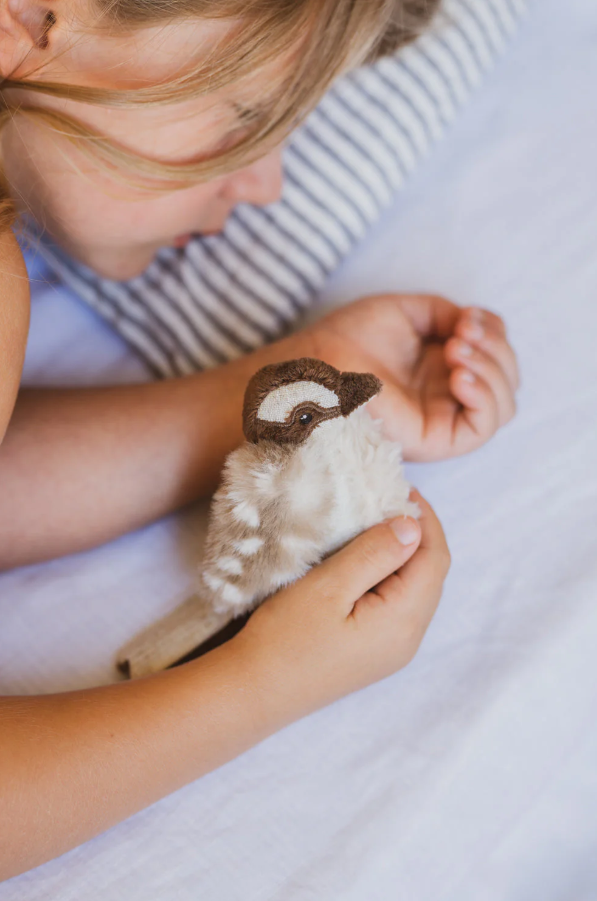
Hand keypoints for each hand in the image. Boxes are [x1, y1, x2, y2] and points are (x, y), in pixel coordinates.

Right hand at [234, 492, 449, 723]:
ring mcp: (392, 649)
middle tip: (387, 499)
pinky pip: (398, 604)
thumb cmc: (285, 639)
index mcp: (403, 622)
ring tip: (374, 523)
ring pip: (415, 589)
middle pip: (430, 574)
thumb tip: (412, 525)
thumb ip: (374, 554)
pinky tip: (364, 560)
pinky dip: (390, 575)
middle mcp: (408, 639)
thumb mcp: (329, 587)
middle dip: (417, 533)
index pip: (434, 558)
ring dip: (403, 554)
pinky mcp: (375, 652)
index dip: (425, 519)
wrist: (254, 692)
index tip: (400, 487)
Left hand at [303, 294, 518, 460]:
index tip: (467, 317)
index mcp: (441, 366)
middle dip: (495, 349)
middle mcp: (446, 394)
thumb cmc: (348, 339)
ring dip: (492, 370)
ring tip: (456, 351)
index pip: (495, 354)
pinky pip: (482, 428)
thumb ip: (446, 313)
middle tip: (461, 334)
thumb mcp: (405, 311)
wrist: (316, 366)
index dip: (494, 332)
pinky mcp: (436, 439)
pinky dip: (485, 398)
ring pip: (503, 405)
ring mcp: (443, 417)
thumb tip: (474, 324)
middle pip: (507, 379)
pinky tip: (460, 376)